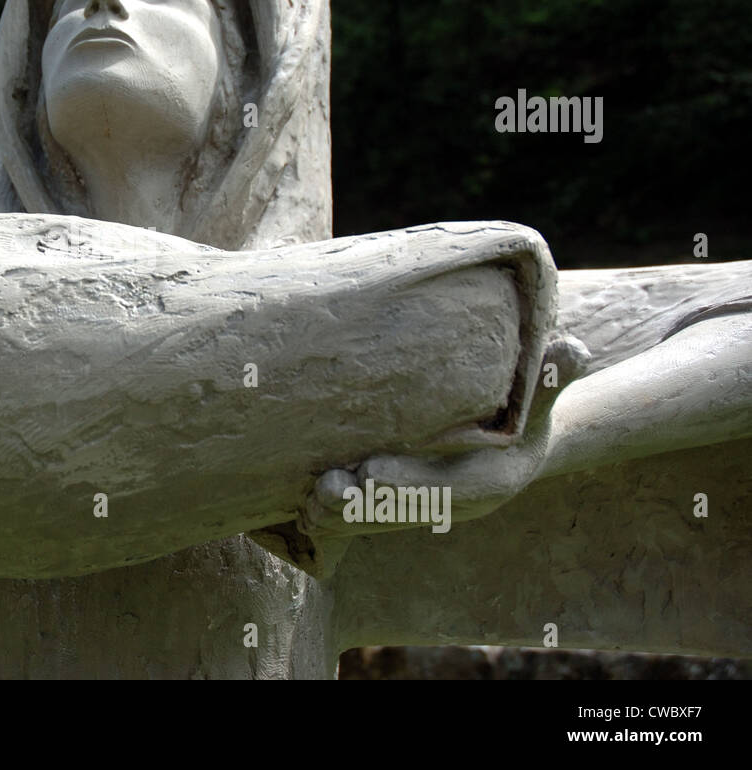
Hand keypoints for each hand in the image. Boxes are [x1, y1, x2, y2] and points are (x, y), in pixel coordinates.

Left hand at [300, 335, 590, 539]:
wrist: (514, 434)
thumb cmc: (525, 402)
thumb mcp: (541, 391)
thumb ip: (551, 375)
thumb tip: (571, 349)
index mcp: (496, 481)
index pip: (450, 491)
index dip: (410, 483)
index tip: (371, 471)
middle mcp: (458, 504)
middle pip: (407, 514)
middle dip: (363, 506)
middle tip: (323, 488)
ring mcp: (429, 509)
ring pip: (380, 522)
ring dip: (341, 516)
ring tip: (307, 496)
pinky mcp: (400, 506)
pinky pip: (365, 521)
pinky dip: (336, 517)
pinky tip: (300, 503)